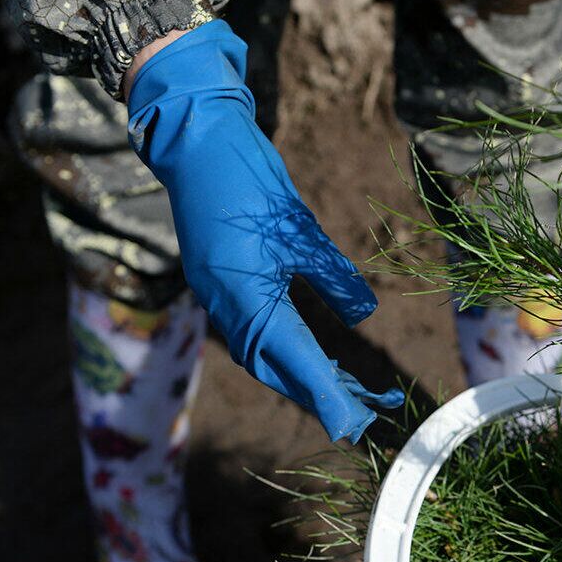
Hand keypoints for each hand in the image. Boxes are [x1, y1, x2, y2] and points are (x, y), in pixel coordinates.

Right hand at [127, 21, 401, 441]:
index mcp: (245, 293)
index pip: (293, 358)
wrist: (196, 138)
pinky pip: (248, 334)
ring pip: (259, 356)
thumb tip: (362, 315)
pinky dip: (280, 353)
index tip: (356, 423)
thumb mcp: (301, 227)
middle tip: (365, 414)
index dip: (326, 393)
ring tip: (346, 392)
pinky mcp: (214, 285)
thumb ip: (331, 275)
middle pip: (274, 368)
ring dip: (300, 378)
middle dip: (319, 394)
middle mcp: (224, 304)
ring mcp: (214, 296)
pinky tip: (307, 358)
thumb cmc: (249, 176)